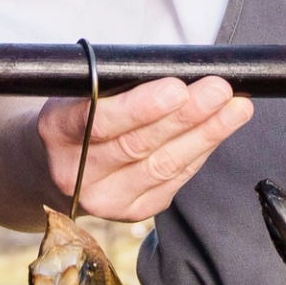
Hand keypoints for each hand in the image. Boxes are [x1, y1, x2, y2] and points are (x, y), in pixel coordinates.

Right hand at [32, 74, 251, 222]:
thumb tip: (180, 72)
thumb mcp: (80, 90)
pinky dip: (199, 153)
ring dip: (205, 135)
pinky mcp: (129, 212)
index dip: (141, 107)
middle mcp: (74, 173)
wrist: (50, 162)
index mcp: (55, 131)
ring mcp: (102, 199)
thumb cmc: (76, 112)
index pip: (99, 120)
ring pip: (162, 166)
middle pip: (138, 145)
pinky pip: (172, 181)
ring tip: (235, 109)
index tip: (177, 88)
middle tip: (219, 91)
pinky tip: (219, 131)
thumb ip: (118, 84)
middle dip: (186, 116)